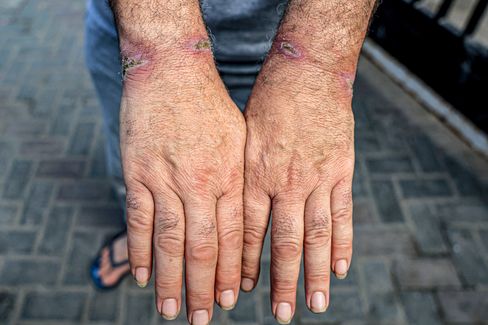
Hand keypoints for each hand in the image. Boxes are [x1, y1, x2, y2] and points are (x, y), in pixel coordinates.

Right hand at [120, 48, 245, 323]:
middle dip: (206, 287)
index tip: (234, 298)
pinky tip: (144, 276)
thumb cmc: (210, 105)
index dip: (235, 271)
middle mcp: (202, 183)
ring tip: (173, 310)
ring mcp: (167, 179)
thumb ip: (241, 180)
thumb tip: (243, 220)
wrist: (172, 70)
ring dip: (173, 280)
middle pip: (205, 247)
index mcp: (231, 177)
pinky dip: (141, 251)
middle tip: (205, 318)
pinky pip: (139, 219)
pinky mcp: (138, 172)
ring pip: (171, 241)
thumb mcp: (239, 140)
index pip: (235, 236)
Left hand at [241, 58, 354, 322]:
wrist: (307, 71)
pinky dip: (343, 243)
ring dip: (317, 273)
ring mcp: (317, 178)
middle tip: (282, 314)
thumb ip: (239, 174)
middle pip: (284, 241)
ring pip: (317, 235)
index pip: (246, 231)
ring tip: (316, 304)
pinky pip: (343, 214)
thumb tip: (226, 209)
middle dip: (281, 281)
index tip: (239, 290)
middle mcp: (285, 182)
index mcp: (255, 174)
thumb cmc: (268, 101)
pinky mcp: (341, 170)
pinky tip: (341, 268)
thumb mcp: (241, 134)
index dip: (243, 263)